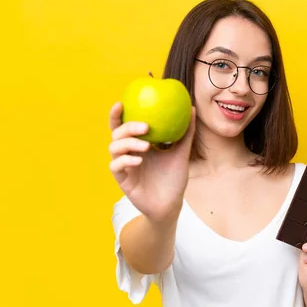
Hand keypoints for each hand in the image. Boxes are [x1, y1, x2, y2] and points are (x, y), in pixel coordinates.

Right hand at [108, 101, 195, 220]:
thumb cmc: (174, 179)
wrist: (171, 204)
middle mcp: (128, 153)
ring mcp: (124, 166)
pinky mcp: (122, 180)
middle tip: (146, 127)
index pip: (123, 125)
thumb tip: (192, 108)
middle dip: (128, 127)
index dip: (118, 114)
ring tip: (146, 147)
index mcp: (138, 144)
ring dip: (128, 143)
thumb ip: (185, 132)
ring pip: (113, 148)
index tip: (122, 102)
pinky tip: (139, 160)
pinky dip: (126, 160)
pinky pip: (116, 166)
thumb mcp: (181, 153)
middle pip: (116, 133)